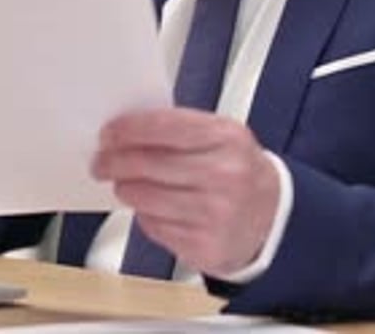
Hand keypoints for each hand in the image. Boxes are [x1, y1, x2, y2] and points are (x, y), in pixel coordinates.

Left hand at [92, 107, 279, 278]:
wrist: (273, 217)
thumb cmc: (238, 170)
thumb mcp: (221, 135)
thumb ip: (179, 128)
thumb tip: (127, 128)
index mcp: (226, 138)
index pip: (165, 127)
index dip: (129, 129)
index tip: (109, 133)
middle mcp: (224, 175)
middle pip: (149, 164)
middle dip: (115, 161)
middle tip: (101, 161)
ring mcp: (215, 214)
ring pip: (146, 198)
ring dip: (125, 188)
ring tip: (123, 183)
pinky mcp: (205, 247)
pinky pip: (155, 227)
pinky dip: (145, 215)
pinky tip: (151, 207)